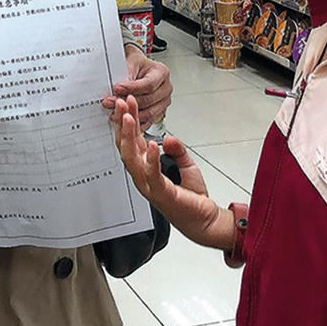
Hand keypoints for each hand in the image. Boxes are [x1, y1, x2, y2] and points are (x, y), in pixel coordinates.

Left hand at [103, 45, 171, 129]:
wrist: (138, 69)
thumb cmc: (136, 65)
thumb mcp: (131, 64)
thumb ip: (126, 77)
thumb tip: (117, 92)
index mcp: (162, 73)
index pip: (148, 84)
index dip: (132, 88)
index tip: (117, 89)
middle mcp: (166, 88)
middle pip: (148, 100)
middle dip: (128, 102)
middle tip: (111, 101)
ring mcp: (163, 102)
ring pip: (148, 113)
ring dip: (130, 114)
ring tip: (114, 112)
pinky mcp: (158, 112)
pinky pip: (147, 121)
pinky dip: (134, 122)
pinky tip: (122, 120)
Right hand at [111, 95, 232, 250]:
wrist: (204, 221)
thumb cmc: (192, 199)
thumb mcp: (186, 165)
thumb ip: (177, 150)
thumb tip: (167, 139)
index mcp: (147, 168)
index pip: (133, 140)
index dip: (129, 121)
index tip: (128, 103)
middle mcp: (144, 176)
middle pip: (127, 146)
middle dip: (123, 124)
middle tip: (122, 104)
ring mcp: (149, 185)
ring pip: (132, 158)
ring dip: (129, 137)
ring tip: (130, 118)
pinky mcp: (161, 193)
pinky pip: (152, 174)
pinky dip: (151, 159)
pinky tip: (152, 144)